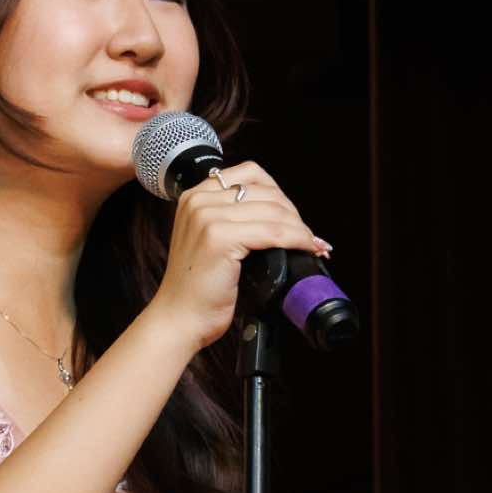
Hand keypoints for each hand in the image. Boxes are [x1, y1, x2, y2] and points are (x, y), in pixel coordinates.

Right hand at [145, 161, 326, 352]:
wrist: (179, 318)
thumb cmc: (196, 288)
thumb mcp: (208, 241)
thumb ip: (231, 219)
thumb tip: (278, 215)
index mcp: (195, 196)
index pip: (250, 174)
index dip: (279, 195)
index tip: (292, 217)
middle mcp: (199, 201)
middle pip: (265, 192)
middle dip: (293, 214)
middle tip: (307, 236)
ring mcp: (207, 217)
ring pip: (273, 212)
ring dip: (300, 228)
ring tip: (311, 243)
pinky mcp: (219, 238)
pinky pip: (273, 232)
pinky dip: (296, 239)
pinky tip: (305, 248)